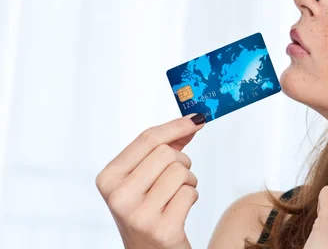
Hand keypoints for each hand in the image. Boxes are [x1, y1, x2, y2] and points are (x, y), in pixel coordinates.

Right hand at [95, 113, 206, 248]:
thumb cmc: (149, 212)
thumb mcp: (145, 179)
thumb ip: (165, 148)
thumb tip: (192, 121)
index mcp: (109, 178)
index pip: (147, 139)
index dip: (176, 126)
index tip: (196, 119)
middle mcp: (118, 196)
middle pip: (166, 154)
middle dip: (182, 162)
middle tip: (177, 178)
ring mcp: (138, 215)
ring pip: (180, 172)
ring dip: (188, 181)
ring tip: (177, 196)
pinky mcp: (161, 230)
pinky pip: (189, 194)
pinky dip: (191, 197)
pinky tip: (179, 210)